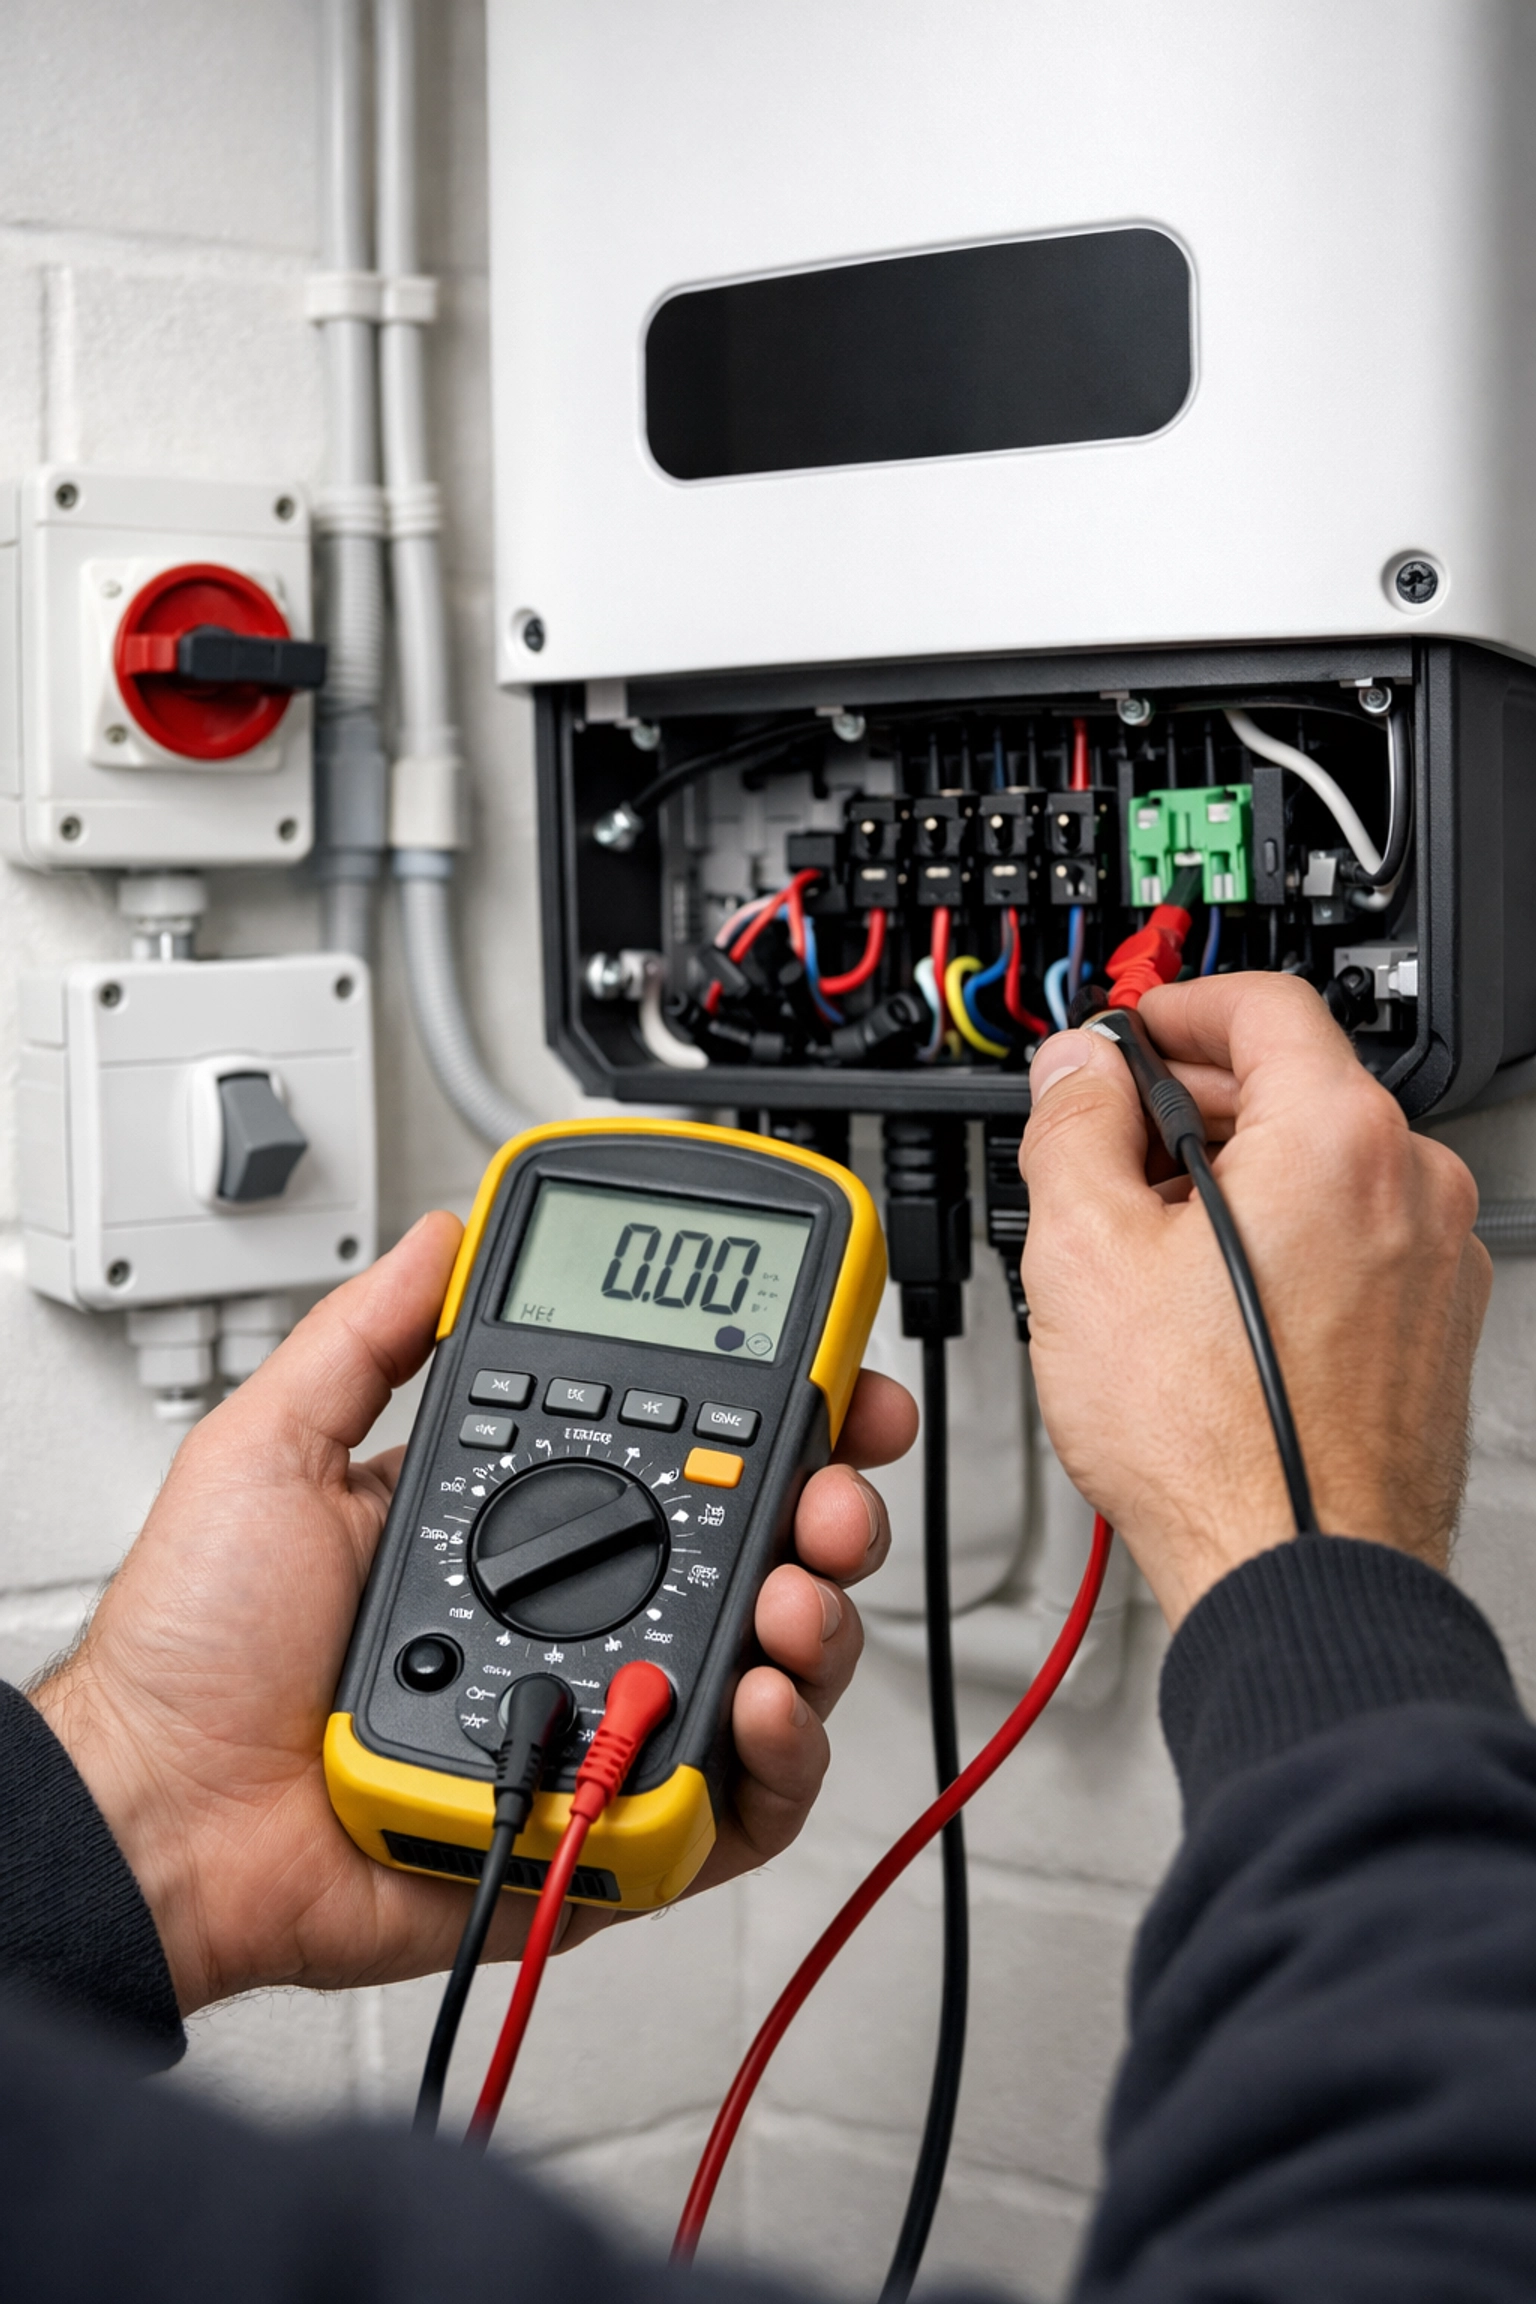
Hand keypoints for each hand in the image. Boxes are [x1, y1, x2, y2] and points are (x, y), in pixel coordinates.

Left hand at [32, 1214, 915, 2013]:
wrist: (165, 1817)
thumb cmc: (201, 1650)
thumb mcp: (276, 1451)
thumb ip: (367, 1338)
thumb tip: (442, 1233)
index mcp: (524, 1520)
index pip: (685, 1451)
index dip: (778, 1416)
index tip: (835, 1379)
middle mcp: (585, 1611)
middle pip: (763, 1551)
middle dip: (834, 1506)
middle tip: (837, 1489)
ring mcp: (609, 1713)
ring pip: (778, 1663)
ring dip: (820, 1618)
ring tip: (795, 1597)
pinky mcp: (613, 1821)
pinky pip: (741, 1800)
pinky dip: (784, 1753)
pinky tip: (761, 1702)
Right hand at [1019, 973, 1489, 1627]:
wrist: (1297, 1575)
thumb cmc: (1211, 1440)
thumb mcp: (1084, 1250)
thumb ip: (1071, 1124)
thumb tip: (1073, 1070)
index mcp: (1337, 1135)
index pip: (1263, 1004)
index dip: (1172, 1006)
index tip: (1123, 1034)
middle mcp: (1411, 1185)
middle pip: (1292, 1086)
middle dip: (1187, 1104)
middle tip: (1103, 1146)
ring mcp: (1433, 1262)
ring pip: (1319, 1171)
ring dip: (1231, 1181)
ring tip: (1143, 1250)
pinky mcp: (1430, 1330)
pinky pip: (1349, 1245)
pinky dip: (1280, 1246)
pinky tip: (1206, 1310)